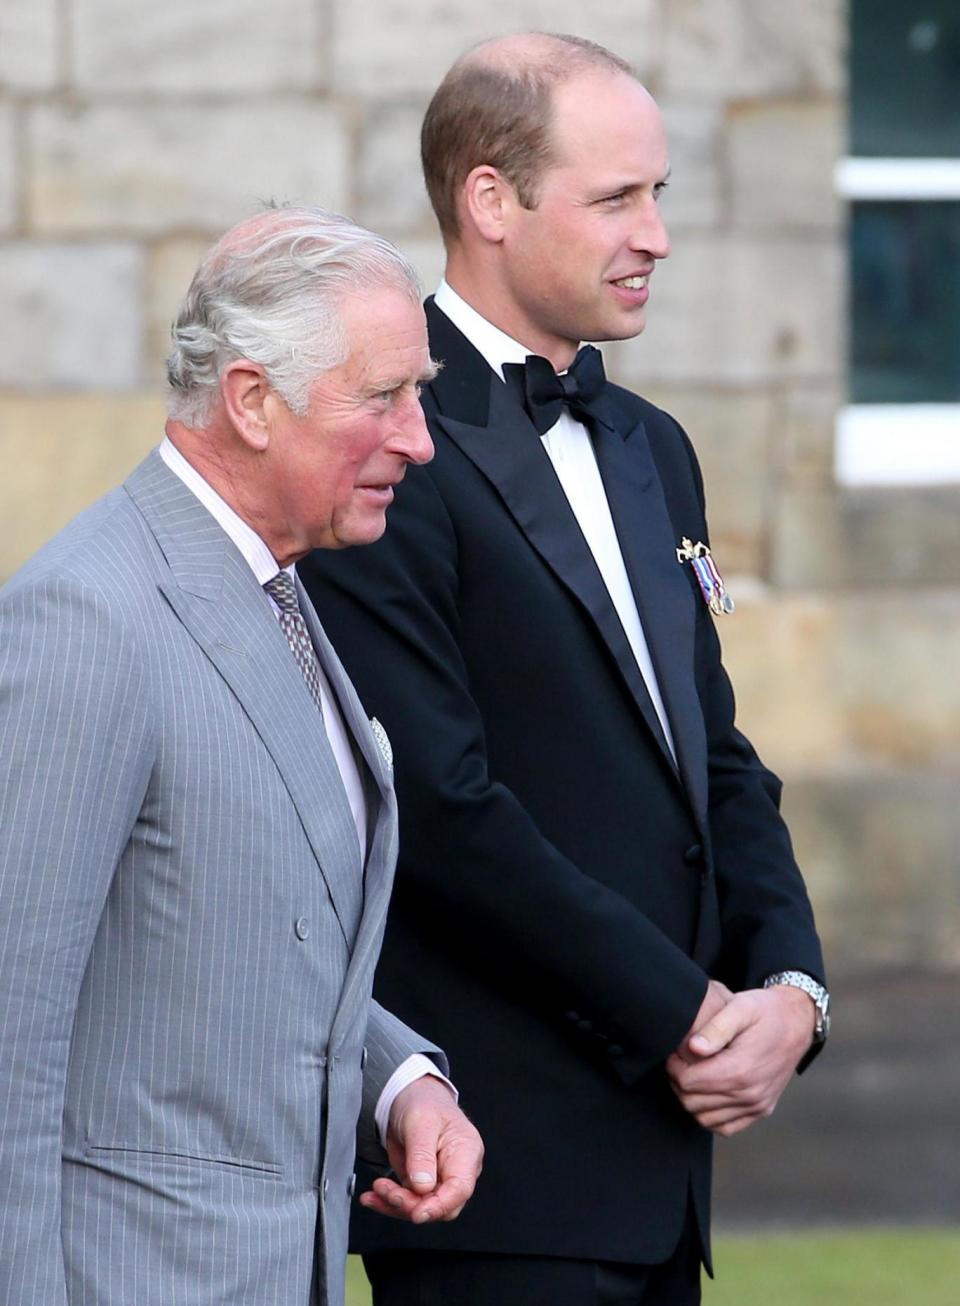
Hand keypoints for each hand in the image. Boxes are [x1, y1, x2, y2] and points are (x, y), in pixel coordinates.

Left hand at [359, 1076, 483, 1223]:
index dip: (439, 1205)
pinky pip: (408, 1201)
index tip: (417, 1213)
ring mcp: (439, 1179)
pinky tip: (372, 1197)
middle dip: (412, 1205)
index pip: (459, 1189)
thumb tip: (422, 1188)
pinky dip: (388, 1201)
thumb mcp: (421, 1123)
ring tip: (374, 1192)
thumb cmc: (424, 1103)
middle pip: (441, 1205)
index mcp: (466, 1152)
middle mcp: (456, 1170)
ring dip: (395, 1204)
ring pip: (422, 1207)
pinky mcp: (421, 1185)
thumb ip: (422, 1155)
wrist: (411, 1097)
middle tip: (387, 1192)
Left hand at [666, 986, 815, 1136]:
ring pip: (705, 1118)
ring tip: (693, 1075)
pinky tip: (708, 1093)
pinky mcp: (762, 1110)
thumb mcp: (741, 1006)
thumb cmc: (766, 1011)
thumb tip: (693, 1047)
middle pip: (692, 1102)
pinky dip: (710, 1115)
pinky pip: (725, 1127)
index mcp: (740, 1069)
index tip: (675, 1052)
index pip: (688, 1082)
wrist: (797, 1022)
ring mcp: (757, 1105)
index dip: (674, 1067)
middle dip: (678, 1083)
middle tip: (680, 1062)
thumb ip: (715, 1027)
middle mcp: (749, 1094)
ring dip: (692, 1099)